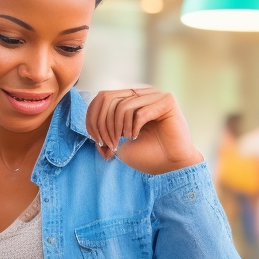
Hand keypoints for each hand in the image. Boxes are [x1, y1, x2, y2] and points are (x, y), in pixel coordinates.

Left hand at [85, 87, 202, 173]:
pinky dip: (134, 128)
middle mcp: (142, 93)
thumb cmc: (146, 155)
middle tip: (111, 144)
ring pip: (122, 107)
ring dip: (119, 129)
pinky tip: (137, 136)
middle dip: (104, 125)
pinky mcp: (167, 101)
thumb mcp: (116, 141)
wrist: (170, 166)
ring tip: (127, 140)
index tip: (98, 141)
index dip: (93, 118)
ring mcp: (155, 95)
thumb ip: (102, 129)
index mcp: (130, 98)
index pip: (102, 97)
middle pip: (108, 99)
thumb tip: (88, 122)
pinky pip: (140, 112)